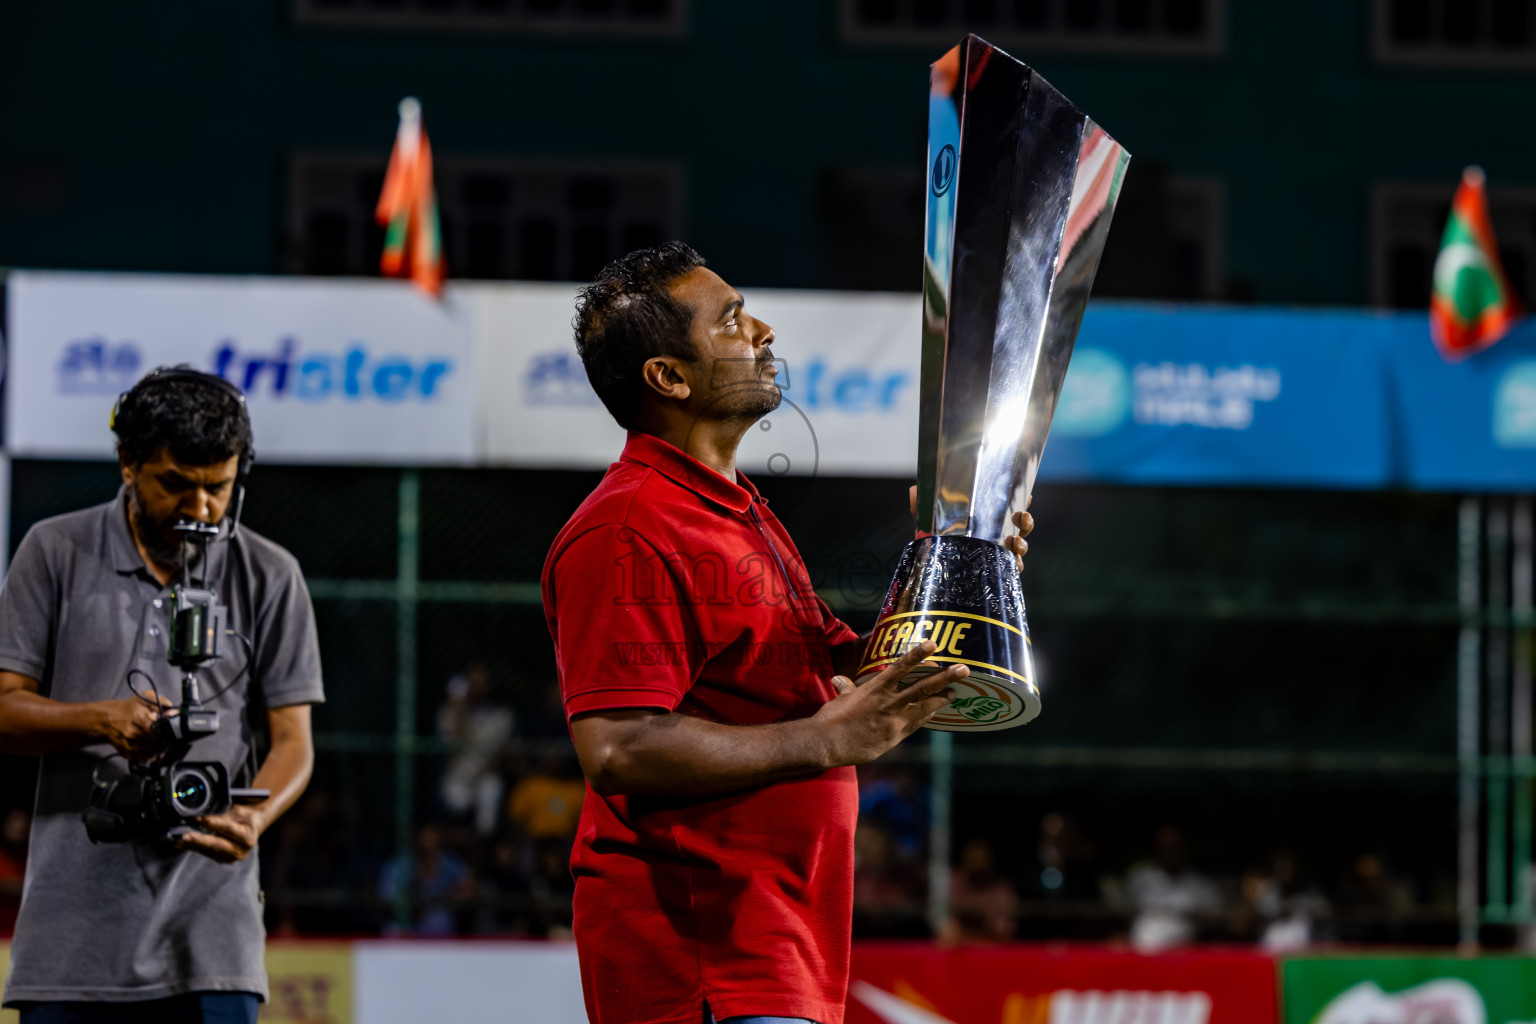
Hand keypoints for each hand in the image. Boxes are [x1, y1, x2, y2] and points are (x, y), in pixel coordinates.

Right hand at [94, 695, 175, 759]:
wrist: (106, 720)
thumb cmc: (127, 709)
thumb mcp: (144, 699)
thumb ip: (162, 703)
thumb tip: (175, 712)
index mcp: (140, 719)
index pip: (160, 732)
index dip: (169, 734)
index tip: (172, 733)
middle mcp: (134, 734)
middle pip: (157, 746)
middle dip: (165, 744)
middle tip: (168, 739)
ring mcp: (130, 746)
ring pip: (151, 755)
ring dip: (158, 752)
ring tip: (160, 744)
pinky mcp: (127, 754)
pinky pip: (143, 759)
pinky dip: (149, 756)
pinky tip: (150, 748)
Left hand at [178, 803, 265, 863]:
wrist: (254, 825)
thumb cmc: (246, 815)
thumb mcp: (238, 810)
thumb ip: (222, 814)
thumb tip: (201, 813)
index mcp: (248, 837)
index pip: (229, 829)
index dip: (214, 824)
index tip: (200, 818)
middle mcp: (241, 851)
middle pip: (218, 845)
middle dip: (200, 840)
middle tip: (185, 836)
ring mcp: (232, 857)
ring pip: (210, 851)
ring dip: (193, 845)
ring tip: (178, 839)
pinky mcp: (223, 859)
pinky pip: (207, 853)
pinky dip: (195, 847)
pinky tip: (183, 843)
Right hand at [814, 640, 967, 765]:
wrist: (828, 744)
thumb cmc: (831, 719)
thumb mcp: (840, 699)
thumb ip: (846, 689)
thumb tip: (839, 680)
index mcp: (876, 688)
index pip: (901, 667)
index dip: (918, 654)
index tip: (933, 644)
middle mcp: (889, 702)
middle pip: (923, 686)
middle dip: (945, 677)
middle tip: (964, 669)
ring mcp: (895, 721)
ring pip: (926, 707)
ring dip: (942, 699)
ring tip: (955, 693)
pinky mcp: (895, 737)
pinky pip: (916, 724)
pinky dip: (927, 717)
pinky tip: (935, 712)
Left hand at [910, 486, 1033, 570]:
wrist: (930, 573)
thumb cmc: (934, 542)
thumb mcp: (928, 522)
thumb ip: (921, 506)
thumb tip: (914, 490)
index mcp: (985, 519)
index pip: (1008, 506)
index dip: (1020, 500)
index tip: (1025, 495)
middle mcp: (995, 536)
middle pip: (1020, 525)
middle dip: (1026, 520)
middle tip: (1020, 516)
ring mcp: (997, 555)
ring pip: (1020, 547)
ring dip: (1023, 543)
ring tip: (1014, 542)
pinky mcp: (995, 573)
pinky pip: (1012, 570)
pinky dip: (1016, 565)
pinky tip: (1012, 561)